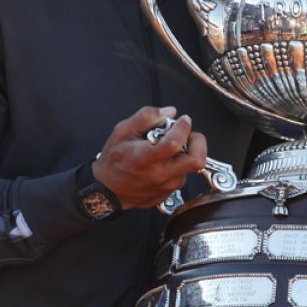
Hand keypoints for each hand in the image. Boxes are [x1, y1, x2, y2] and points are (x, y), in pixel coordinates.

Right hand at [91, 106, 207, 209]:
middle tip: (187, 135)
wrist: (108, 192)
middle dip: (198, 142)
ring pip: (189, 167)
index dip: (183, 127)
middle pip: (197, 160)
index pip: (175, 142)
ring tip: (166, 150)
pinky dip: (177, 165)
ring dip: (184, 154)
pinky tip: (162, 162)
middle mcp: (160, 175)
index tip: (183, 120)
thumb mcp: (122, 131)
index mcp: (146, 158)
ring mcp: (167, 187)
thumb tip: (170, 112)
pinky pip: (181, 176)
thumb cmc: (113, 161)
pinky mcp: (169, 194)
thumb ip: (146, 117)